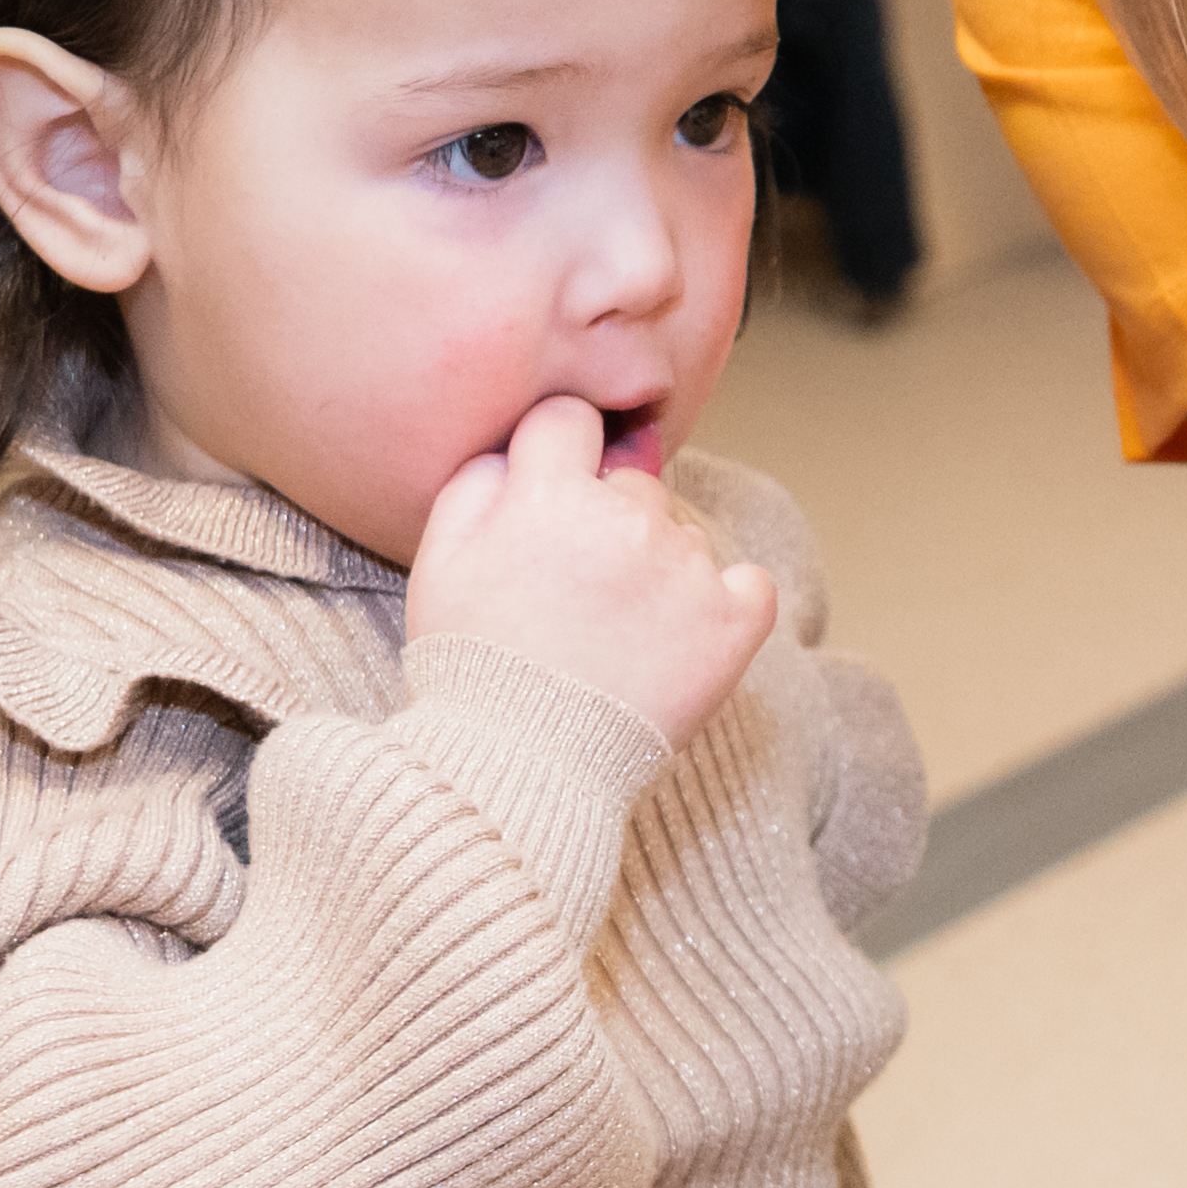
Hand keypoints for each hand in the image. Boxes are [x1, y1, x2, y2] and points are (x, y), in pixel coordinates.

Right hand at [403, 396, 776, 746]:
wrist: (522, 767)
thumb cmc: (474, 668)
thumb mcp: (438, 563)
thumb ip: (474, 484)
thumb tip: (513, 449)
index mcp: (550, 495)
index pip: (570, 419)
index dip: (562, 453)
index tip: (558, 491)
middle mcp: (626, 519)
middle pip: (631, 484)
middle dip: (608, 522)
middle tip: (577, 594)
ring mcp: (686, 569)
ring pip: (684, 536)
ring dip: (660, 569)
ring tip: (616, 635)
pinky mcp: (732, 622)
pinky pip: (748, 584)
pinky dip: (726, 604)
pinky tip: (683, 637)